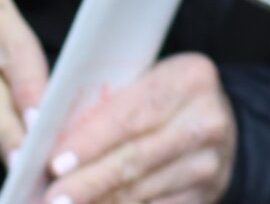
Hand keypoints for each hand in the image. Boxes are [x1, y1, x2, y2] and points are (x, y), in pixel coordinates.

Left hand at [39, 55, 233, 203]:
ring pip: (142, 190)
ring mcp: (208, 163)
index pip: (129, 115)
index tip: (54, 163)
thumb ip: (106, 104)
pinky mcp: (207, 194)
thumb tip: (51, 140)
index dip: (89, 142)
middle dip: (89, 181)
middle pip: (135, 158)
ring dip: (100, 202)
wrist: (218, 120)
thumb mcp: (143, 81)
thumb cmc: (163, 95)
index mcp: (188, 79)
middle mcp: (205, 122)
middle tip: (53, 199)